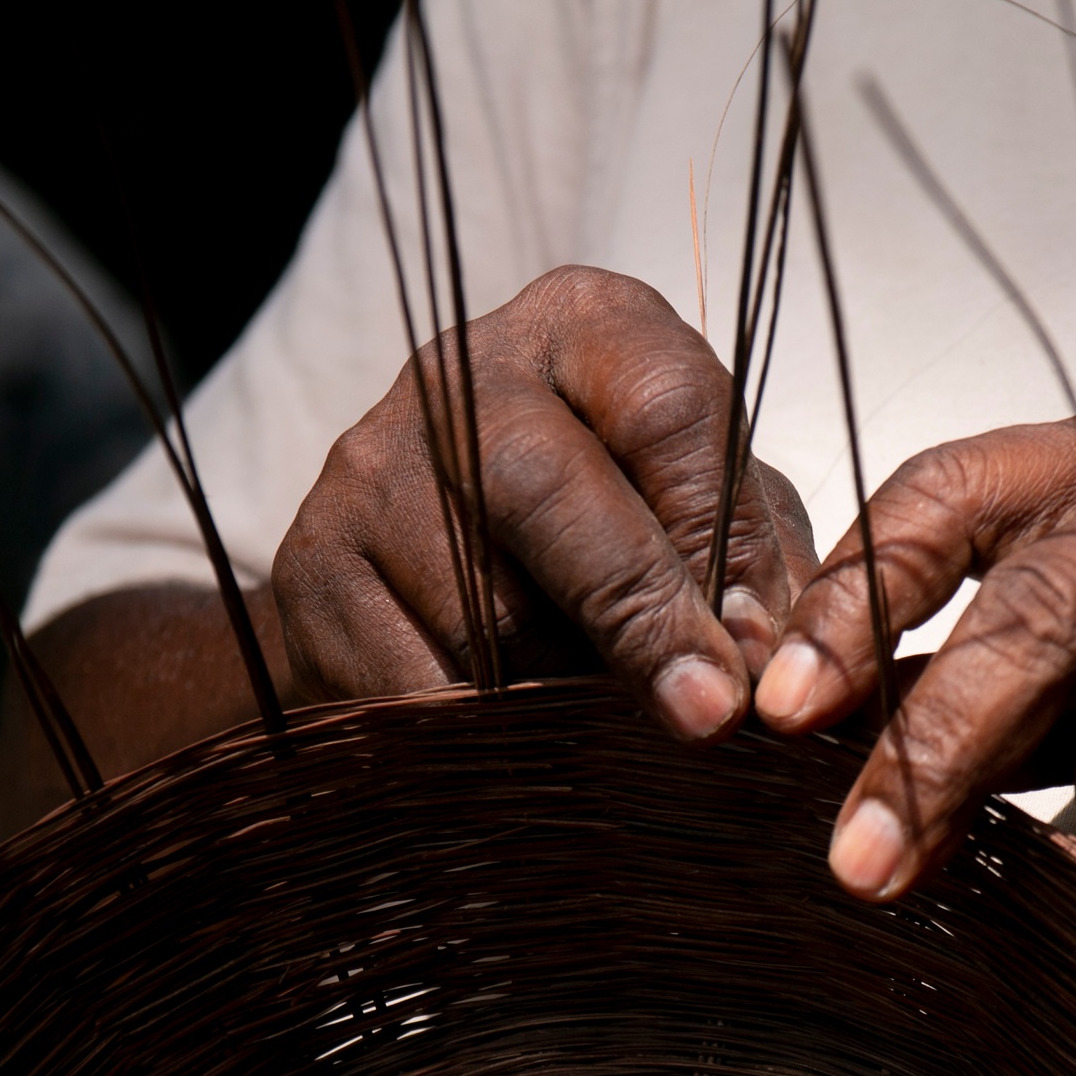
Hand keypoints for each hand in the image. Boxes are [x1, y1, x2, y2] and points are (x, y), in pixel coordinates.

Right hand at [272, 265, 815, 739]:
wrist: (437, 587)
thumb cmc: (615, 541)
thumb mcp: (708, 523)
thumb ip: (755, 572)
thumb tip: (765, 666)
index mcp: (587, 326)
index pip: (666, 408)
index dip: (720, 539)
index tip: (753, 657)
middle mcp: (465, 369)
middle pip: (545, 487)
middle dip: (634, 615)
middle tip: (699, 718)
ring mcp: (370, 461)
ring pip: (474, 601)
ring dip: (555, 692)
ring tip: (600, 730)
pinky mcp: (311, 561)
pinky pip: (405, 676)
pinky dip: (476, 732)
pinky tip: (514, 749)